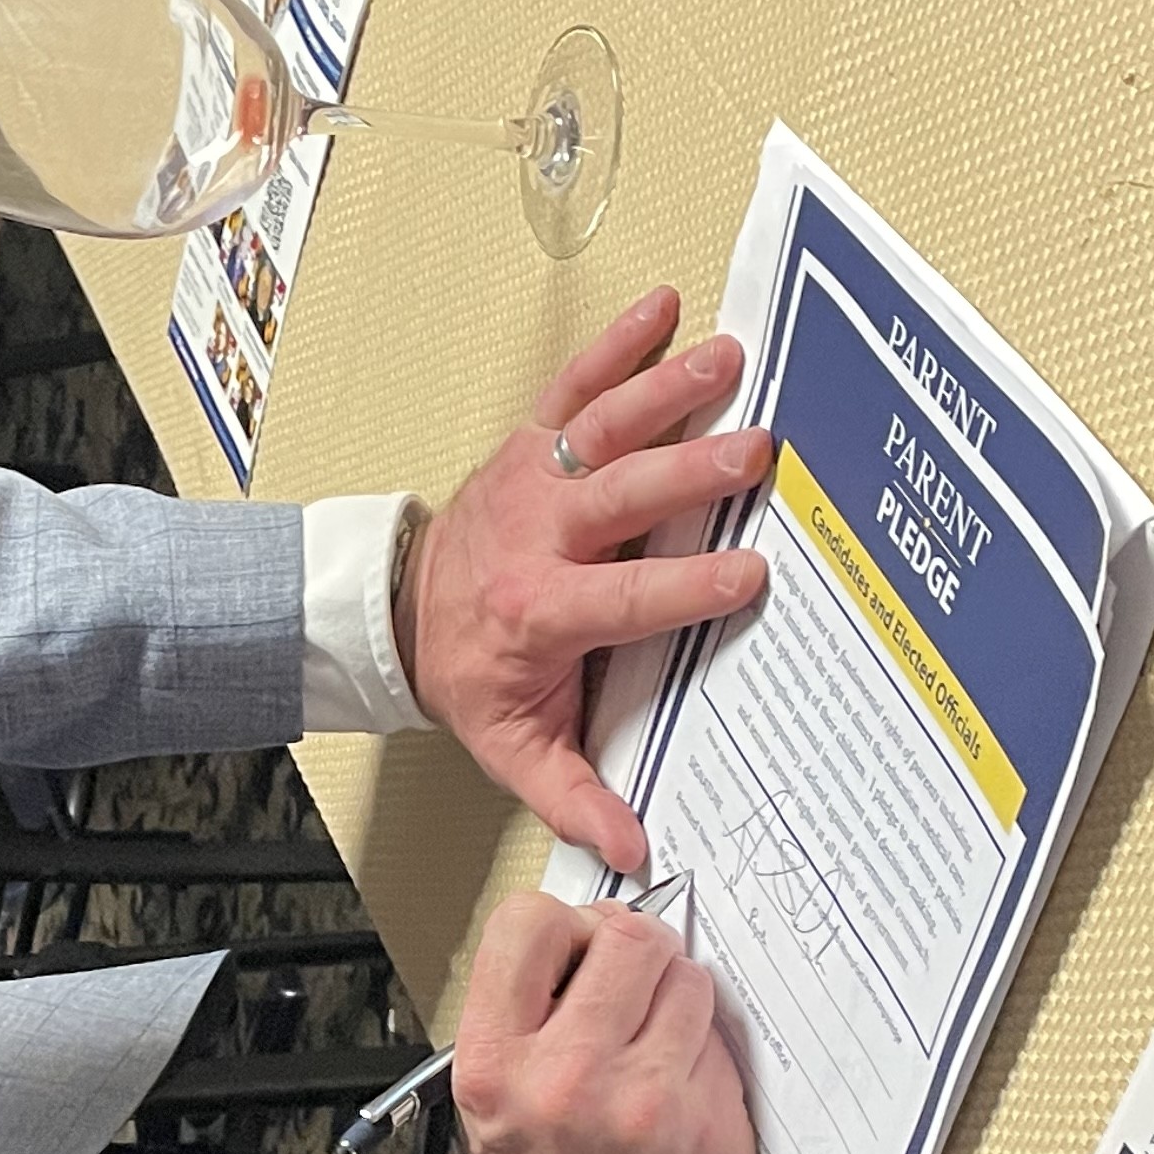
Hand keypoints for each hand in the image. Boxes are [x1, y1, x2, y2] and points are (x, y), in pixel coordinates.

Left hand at [398, 289, 772, 876]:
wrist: (397, 615)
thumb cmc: (471, 675)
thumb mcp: (513, 748)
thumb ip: (574, 796)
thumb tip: (634, 850)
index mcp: (542, 612)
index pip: (626, 599)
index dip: (685, 588)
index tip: (750, 575)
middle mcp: (539, 535)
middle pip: (622, 497)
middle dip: (688, 472)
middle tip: (756, 452)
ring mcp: (533, 478)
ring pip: (603, 428)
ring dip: (666, 389)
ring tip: (730, 360)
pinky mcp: (530, 443)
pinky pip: (574, 387)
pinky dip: (616, 343)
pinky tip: (662, 304)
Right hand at [450, 891, 754, 1153]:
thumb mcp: (487, 1109)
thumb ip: (525, 1018)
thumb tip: (586, 940)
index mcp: (497, 1066)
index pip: (529, 922)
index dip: (562, 927)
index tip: (576, 949)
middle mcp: (570, 1077)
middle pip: (628, 936)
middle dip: (632, 953)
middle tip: (626, 990)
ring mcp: (649, 1100)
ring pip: (689, 979)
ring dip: (676, 1000)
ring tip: (651, 1050)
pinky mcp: (711, 1122)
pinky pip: (722, 1040)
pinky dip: (705, 1054)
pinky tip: (678, 1096)